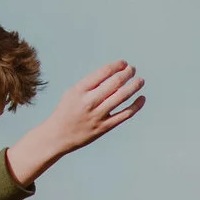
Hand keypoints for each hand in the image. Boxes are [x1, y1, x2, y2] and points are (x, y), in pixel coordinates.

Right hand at [4, 62, 144, 184]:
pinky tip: (142, 98)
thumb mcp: (72, 93)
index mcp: (80, 90)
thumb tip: (113, 74)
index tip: (124, 63)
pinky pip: (124, 115)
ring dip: (134, 87)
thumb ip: (90, 84)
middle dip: (127, 74)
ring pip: (121, 97)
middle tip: (133, 69)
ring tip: (140, 80)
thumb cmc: (66, 111)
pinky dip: (136, 106)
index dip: (117, 66)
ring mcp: (98, 115)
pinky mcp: (104, 127)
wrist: (58, 136)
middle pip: (114, 83)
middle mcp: (89, 101)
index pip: (103, 73)